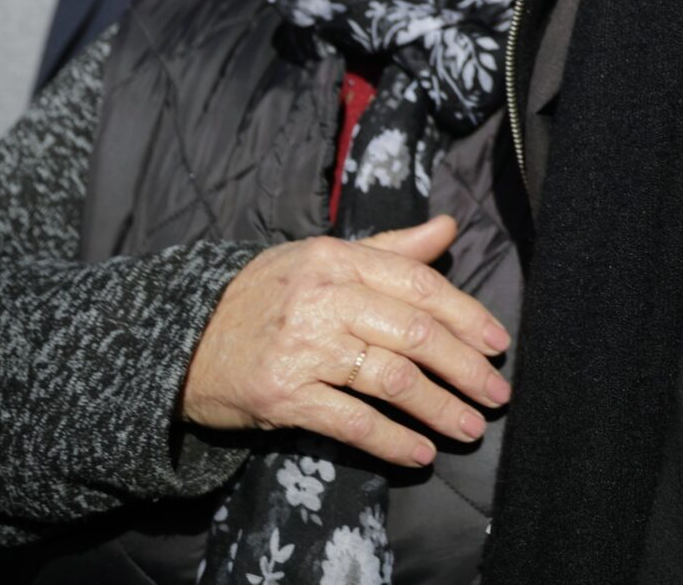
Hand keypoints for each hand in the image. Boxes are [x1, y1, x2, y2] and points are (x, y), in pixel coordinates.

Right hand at [180, 218, 512, 468]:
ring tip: (470, 428)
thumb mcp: (323, 259)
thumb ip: (390, 249)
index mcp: (337, 259)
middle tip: (496, 393)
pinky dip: (393, 441)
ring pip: (392, 380)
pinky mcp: (284, 396)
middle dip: (465, 367)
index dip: (466, 316)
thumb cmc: (267, 297)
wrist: (184, 341)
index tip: (498, 343)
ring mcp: (303, 349)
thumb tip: (448, 228)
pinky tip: (420, 453)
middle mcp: (323, 299)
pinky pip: (353, 422)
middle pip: (414, 333)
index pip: (418, 285)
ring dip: (440, 409)